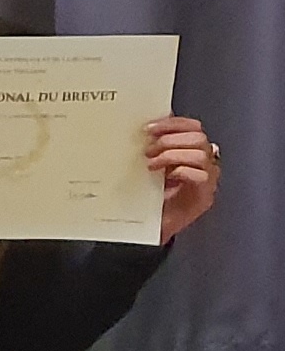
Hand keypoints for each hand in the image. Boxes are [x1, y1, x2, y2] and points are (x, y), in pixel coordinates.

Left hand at [147, 116, 220, 241]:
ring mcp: (207, 179)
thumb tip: (143, 130)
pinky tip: (166, 176)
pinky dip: (182, 171)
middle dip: (170, 140)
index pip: (192, 127)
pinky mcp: (204, 196)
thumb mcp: (148, 166)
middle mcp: (203, 163)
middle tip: (149, 150)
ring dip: (172, 155)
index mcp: (191, 151)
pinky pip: (201, 176)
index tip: (150, 128)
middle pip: (198, 138)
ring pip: (201, 155)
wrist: (151, 227)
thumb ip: (152, 148)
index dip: (173, 123)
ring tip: (152, 163)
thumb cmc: (150, 197)